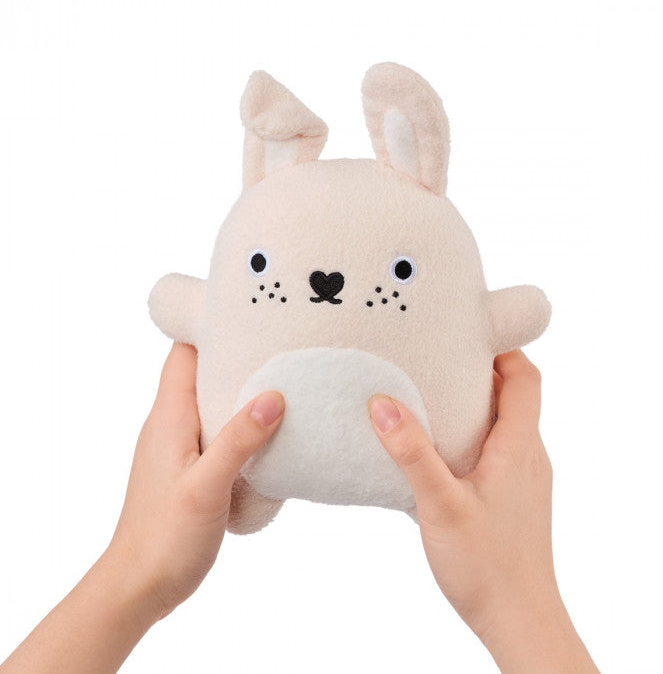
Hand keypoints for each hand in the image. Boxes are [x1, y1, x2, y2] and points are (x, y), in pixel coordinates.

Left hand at [106, 342, 284, 620]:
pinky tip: (271, 433)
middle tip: (280, 347)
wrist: (139, 585)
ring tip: (284, 383)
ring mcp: (181, 447)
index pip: (183, 354)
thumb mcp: (206, 486)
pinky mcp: (192, 468)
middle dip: (237, 357)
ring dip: (242, 393)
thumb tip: (274, 396)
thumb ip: (239, 440)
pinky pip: (219, 432)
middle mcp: (171, 425)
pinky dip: (243, 425)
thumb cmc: (165, 536)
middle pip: (202, 373)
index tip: (249, 317)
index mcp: (169, 418)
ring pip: (212, 403)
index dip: (210, 329)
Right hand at [368, 350, 596, 672]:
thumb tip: (382, 402)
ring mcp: (523, 477)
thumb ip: (410, 451)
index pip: (526, 377)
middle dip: (478, 371)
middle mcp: (528, 455)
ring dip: (473, 404)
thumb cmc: (485, 565)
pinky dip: (472, 435)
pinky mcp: (513, 497)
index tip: (465, 334)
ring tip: (430, 397)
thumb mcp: (440, 503)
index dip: (502, 348)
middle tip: (436, 360)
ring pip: (504, 423)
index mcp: (519, 446)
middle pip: (514, 394)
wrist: (518, 619)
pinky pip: (497, 449)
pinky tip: (437, 450)